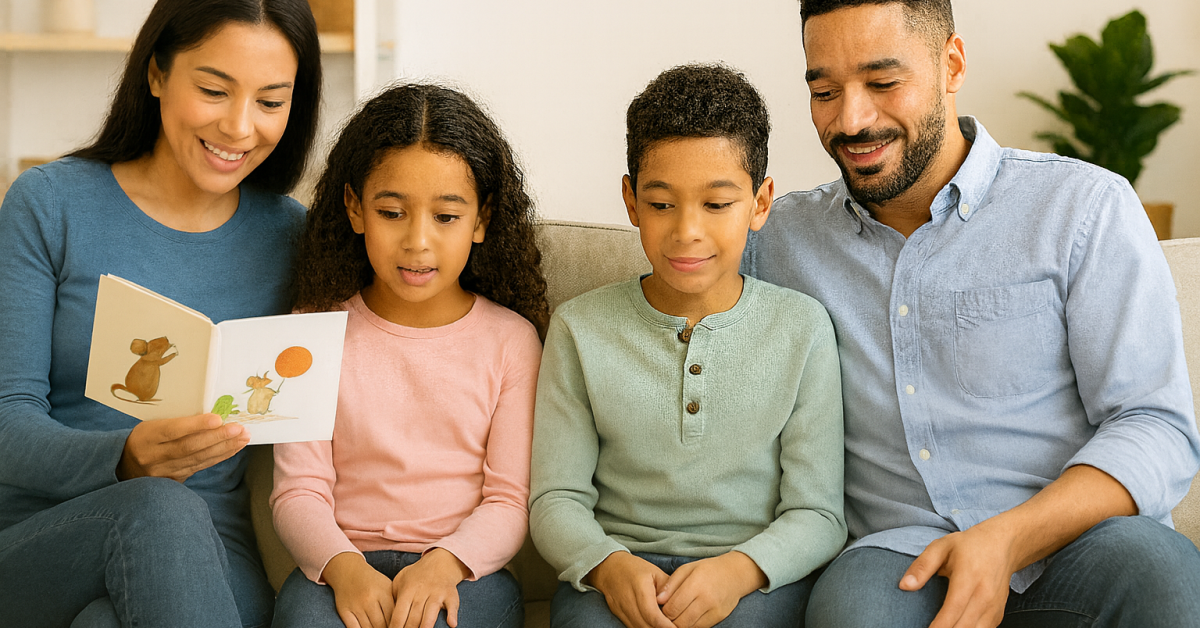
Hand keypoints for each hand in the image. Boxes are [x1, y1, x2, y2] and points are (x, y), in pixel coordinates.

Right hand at [116, 413, 249, 481]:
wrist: (125, 465)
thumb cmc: (146, 437)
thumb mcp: (152, 424)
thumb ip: (176, 422)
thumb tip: (211, 415)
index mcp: (146, 437)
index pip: (173, 431)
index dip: (196, 425)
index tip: (217, 419)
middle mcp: (154, 456)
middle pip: (189, 447)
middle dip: (218, 438)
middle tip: (239, 428)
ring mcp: (164, 471)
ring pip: (198, 459)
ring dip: (224, 447)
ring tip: (243, 436)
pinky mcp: (175, 480)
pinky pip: (201, 467)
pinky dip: (220, 456)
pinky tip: (234, 447)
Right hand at [323, 552, 395, 627]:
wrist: (348, 571)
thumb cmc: (372, 582)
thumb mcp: (386, 587)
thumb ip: (394, 603)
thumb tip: (402, 620)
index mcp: (383, 592)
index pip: (393, 616)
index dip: (396, 625)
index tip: (398, 626)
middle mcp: (369, 599)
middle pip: (380, 625)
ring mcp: (355, 606)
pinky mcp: (344, 610)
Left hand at [390, 548, 470, 627]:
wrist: (440, 562)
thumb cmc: (417, 575)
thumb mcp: (400, 581)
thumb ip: (393, 597)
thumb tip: (387, 616)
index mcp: (408, 591)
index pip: (399, 614)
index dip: (395, 627)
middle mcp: (422, 592)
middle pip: (414, 618)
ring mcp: (437, 593)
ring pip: (430, 613)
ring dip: (426, 626)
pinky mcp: (451, 595)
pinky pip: (452, 605)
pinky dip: (452, 614)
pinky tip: (452, 624)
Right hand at [584, 552, 674, 627]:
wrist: (608, 567)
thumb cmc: (634, 568)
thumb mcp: (655, 572)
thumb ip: (668, 588)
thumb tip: (681, 604)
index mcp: (640, 587)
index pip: (653, 615)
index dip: (666, 626)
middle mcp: (628, 601)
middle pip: (645, 625)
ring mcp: (621, 609)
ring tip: (665, 627)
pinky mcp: (618, 614)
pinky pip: (632, 627)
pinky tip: (653, 626)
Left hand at [656, 551, 765, 627]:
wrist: (735, 574)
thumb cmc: (708, 570)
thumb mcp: (687, 569)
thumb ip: (671, 584)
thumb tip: (658, 600)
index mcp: (695, 584)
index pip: (672, 607)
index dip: (663, 611)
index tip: (661, 608)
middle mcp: (706, 598)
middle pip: (680, 620)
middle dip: (670, 620)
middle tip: (667, 614)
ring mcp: (714, 609)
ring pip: (689, 627)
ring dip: (680, 624)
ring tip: (677, 615)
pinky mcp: (720, 617)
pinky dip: (691, 625)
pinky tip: (688, 617)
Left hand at [899, 521, 1017, 627]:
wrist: (1002, 544)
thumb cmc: (968, 546)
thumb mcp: (941, 547)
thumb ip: (922, 566)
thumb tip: (904, 586)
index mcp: (968, 577)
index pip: (954, 608)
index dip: (940, 625)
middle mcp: (984, 595)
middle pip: (964, 626)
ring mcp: (994, 606)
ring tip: (940, 627)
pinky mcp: (998, 614)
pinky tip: (954, 626)